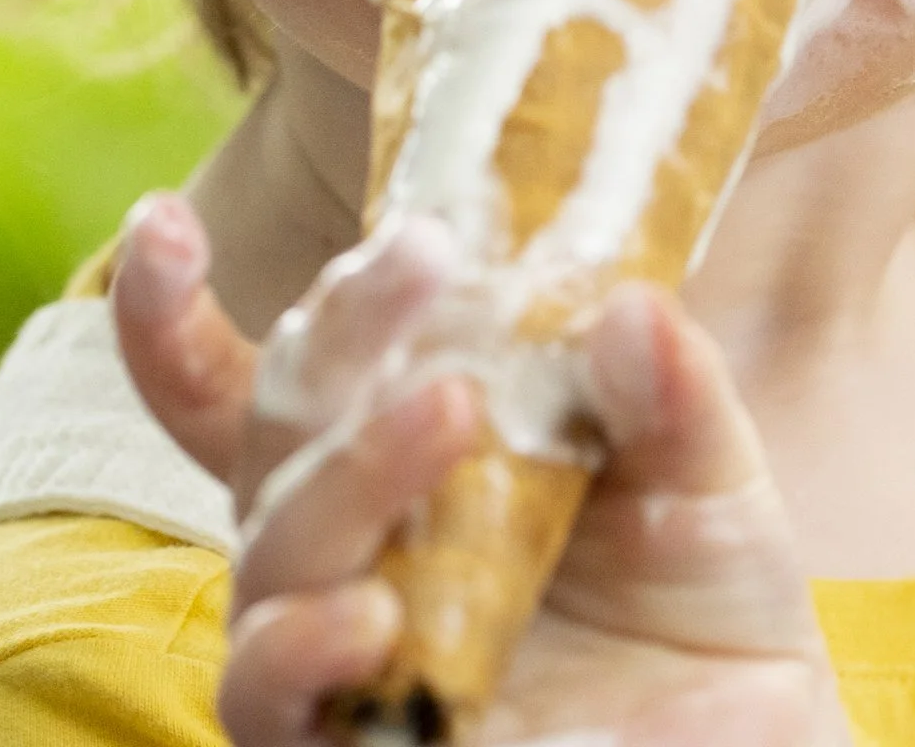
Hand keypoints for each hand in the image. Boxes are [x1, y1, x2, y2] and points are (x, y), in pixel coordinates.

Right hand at [111, 192, 850, 746]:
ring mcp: (342, 651)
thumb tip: (627, 304)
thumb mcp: (709, 478)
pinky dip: (307, 645)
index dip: (176, 312)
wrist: (751, 740)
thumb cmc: (704, 599)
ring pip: (274, 552)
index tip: (163, 219)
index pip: (267, 383)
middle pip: (284, 429)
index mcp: (410, 456)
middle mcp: (353, 547)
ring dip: (352, 468)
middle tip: (424, 252)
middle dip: (342, 329)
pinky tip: (377, 611)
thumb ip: (672, 395)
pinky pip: (277, 699)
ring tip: (448, 409)